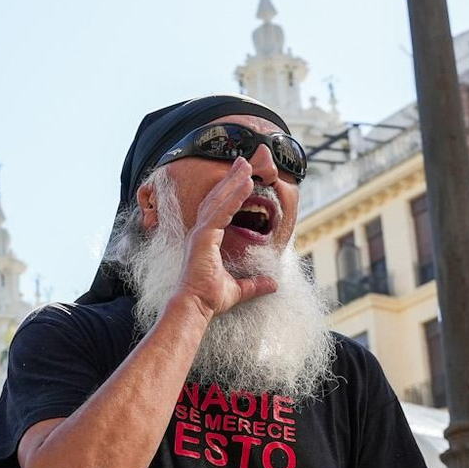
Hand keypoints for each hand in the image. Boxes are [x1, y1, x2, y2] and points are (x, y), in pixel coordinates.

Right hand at [173, 159, 277, 319]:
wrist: (196, 306)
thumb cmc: (209, 298)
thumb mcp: (239, 289)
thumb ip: (255, 284)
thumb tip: (273, 284)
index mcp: (205, 240)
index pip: (218, 209)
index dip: (229, 192)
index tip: (242, 177)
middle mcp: (200, 232)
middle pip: (217, 198)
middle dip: (231, 179)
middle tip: (244, 161)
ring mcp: (200, 233)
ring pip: (218, 200)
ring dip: (233, 181)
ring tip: (247, 165)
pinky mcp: (203, 237)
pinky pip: (221, 211)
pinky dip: (234, 196)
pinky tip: (245, 183)